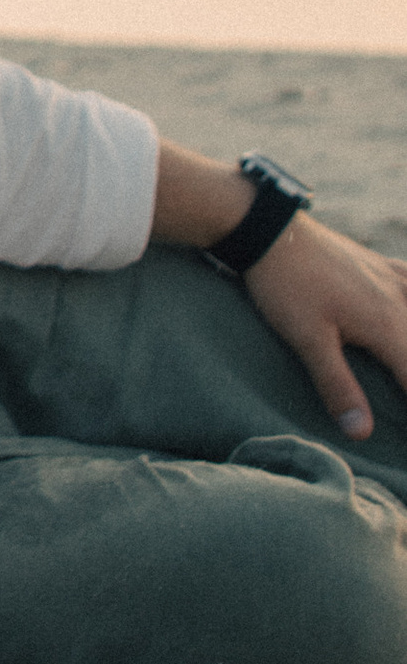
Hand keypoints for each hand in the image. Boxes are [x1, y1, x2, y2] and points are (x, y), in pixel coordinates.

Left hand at [244, 215, 406, 442]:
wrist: (270, 230)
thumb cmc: (285, 286)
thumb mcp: (307, 339)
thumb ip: (337, 386)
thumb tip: (363, 433)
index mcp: (387, 325)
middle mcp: (400, 301)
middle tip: (403, 394)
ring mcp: (394, 279)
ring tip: (405, 368)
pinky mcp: (381, 266)